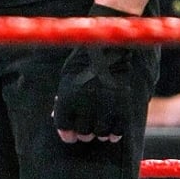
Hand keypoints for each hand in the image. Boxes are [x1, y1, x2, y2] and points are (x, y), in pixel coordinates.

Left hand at [53, 4, 133, 143]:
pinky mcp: (125, 106)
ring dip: (98, 133)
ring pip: (100, 133)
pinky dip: (114, 134)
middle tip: (85, 132)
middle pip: (82, 132)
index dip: (65, 133)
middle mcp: (86, 102)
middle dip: (82, 133)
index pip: (63, 124)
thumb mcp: (69, 73)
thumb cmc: (87, 57)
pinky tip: (112, 133)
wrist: (114, 42)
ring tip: (99, 129)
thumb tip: (54, 117)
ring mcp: (107, 105)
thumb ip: (63, 96)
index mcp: (69, 94)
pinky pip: (118, 131)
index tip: (69, 136)